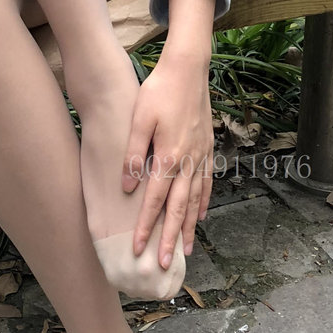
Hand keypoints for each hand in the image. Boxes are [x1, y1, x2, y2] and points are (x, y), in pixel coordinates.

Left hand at [123, 54, 214, 269]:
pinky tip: (202, 213)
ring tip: (187, 250)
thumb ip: (133, 153)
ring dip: (190, 227)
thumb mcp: (139, 119)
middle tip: (165, 264)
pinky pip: (207, 182)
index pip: (155, 201)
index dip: (145, 227)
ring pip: (196, 200)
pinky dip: (204, 201)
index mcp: (169, 157)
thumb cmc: (159, 91)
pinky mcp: (207, 147)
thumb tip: (125, 186)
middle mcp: (188, 161)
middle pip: (179, 209)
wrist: (189, 68)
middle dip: (171, 239)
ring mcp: (201, 155)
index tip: (137, 249)